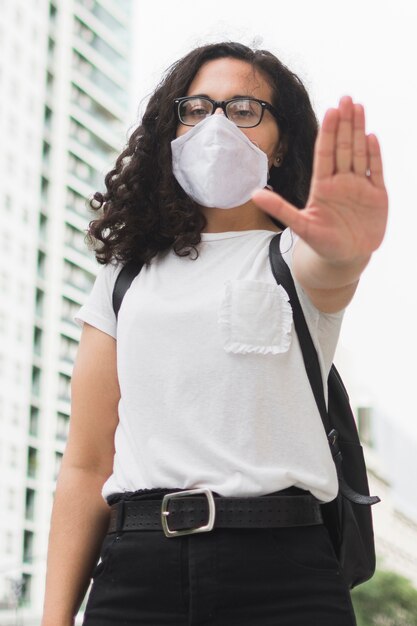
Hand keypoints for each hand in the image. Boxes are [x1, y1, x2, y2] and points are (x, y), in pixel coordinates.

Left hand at [252, 96, 388, 265]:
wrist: (345, 259)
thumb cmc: (321, 243)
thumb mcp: (300, 225)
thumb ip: (279, 208)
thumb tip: (253, 194)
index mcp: (323, 186)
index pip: (325, 153)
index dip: (328, 132)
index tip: (330, 111)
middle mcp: (341, 181)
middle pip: (343, 147)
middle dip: (345, 123)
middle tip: (346, 98)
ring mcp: (359, 187)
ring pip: (359, 153)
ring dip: (360, 131)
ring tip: (359, 107)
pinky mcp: (377, 196)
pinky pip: (375, 170)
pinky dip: (374, 155)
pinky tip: (371, 137)